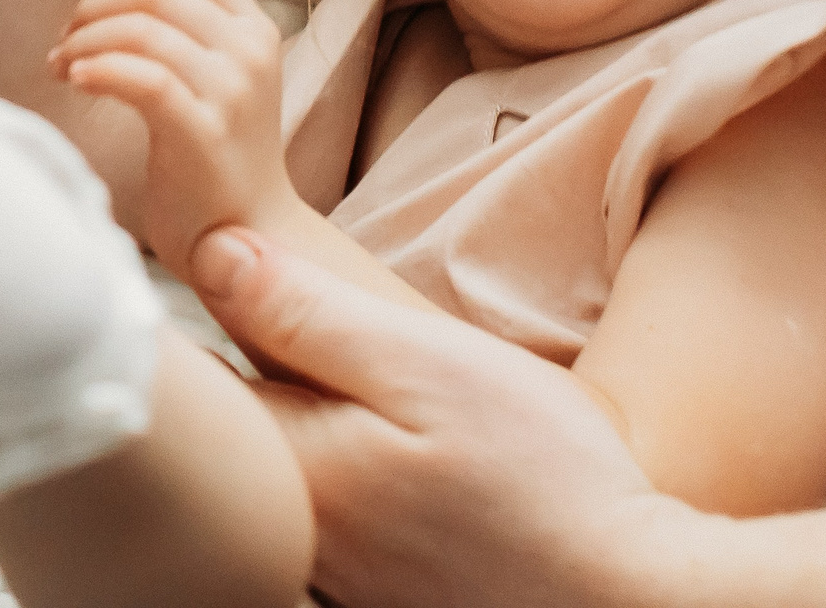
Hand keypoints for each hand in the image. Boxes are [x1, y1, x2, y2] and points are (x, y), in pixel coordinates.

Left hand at [50, 0, 296, 273]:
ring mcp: (232, 93)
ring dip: (85, 39)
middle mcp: (250, 52)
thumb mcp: (217, 77)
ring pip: (142, 29)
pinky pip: (142, 78)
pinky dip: (99, 68)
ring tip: (62, 65)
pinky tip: (75, 80)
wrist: (250, 236)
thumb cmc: (214, 154)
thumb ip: (184, 30)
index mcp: (254, 28)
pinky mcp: (205, 134)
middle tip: (65, 37)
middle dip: (96, 4)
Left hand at [189, 227, 704, 607]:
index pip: (196, 376)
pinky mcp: (365, 589)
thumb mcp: (427, 361)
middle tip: (296, 313)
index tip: (232, 261)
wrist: (629, 598)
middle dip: (245, 363)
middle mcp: (291, 531)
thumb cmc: (543, 478)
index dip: (210, 306)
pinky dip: (334, 471)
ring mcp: (326, 571)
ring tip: (358, 385)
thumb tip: (211, 253)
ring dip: (292, 417)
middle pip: (230, 427)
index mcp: (293, 465)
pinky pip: (318, 511)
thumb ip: (310, 311)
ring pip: (273, 469)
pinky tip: (388, 452)